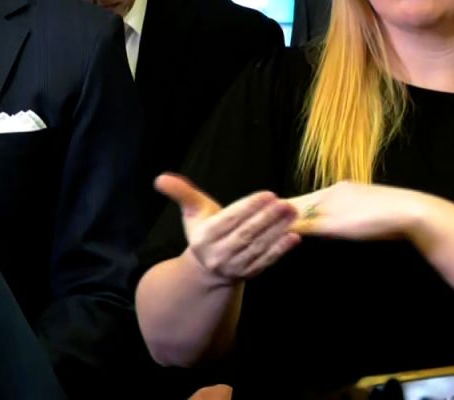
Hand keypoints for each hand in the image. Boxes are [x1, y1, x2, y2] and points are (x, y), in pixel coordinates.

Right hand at [155, 173, 299, 284]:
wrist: (207, 268)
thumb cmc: (203, 231)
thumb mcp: (192, 211)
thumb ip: (181, 193)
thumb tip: (160, 179)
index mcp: (203, 236)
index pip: (229, 219)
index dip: (249, 207)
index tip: (268, 194)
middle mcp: (217, 253)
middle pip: (245, 233)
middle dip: (268, 218)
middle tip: (287, 203)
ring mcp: (233, 266)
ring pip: (258, 247)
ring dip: (278, 231)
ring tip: (292, 214)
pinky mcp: (247, 274)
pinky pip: (265, 261)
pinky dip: (280, 250)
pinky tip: (293, 237)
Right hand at [288, 182, 426, 240]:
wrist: (414, 214)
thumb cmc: (371, 220)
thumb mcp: (334, 226)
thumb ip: (307, 225)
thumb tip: (280, 225)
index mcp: (328, 193)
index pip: (295, 203)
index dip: (279, 211)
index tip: (263, 218)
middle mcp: (339, 190)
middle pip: (310, 203)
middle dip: (294, 214)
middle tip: (277, 224)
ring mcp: (356, 196)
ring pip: (326, 206)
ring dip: (313, 216)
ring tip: (301, 226)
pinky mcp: (371, 204)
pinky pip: (341, 210)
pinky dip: (330, 218)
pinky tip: (333, 226)